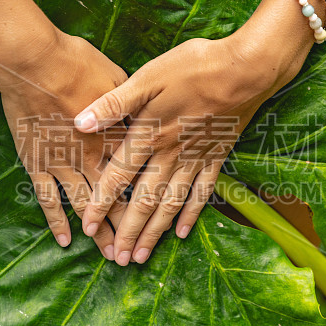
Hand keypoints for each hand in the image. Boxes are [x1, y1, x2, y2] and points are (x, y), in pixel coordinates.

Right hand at [0, 25, 128, 258]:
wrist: (33, 61)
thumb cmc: (77, 62)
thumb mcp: (117, 78)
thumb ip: (132, 105)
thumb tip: (148, 116)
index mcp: (115, 137)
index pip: (137, 178)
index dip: (149, 202)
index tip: (161, 223)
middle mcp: (92, 157)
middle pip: (115, 200)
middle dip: (127, 229)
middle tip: (136, 254)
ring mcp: (63, 162)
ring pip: (85, 206)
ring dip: (98, 233)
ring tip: (110, 256)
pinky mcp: (37, 162)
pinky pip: (48, 198)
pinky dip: (56, 220)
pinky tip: (66, 240)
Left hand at [73, 31, 298, 264]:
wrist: (246, 68)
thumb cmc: (194, 66)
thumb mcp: (149, 76)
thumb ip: (114, 103)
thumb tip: (79, 122)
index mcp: (149, 135)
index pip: (118, 176)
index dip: (101, 203)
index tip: (88, 227)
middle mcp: (171, 155)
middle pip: (144, 201)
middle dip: (128, 232)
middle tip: (117, 259)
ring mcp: (195, 159)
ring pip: (171, 204)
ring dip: (154, 232)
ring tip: (141, 257)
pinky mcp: (216, 157)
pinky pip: (202, 194)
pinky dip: (191, 215)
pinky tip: (181, 233)